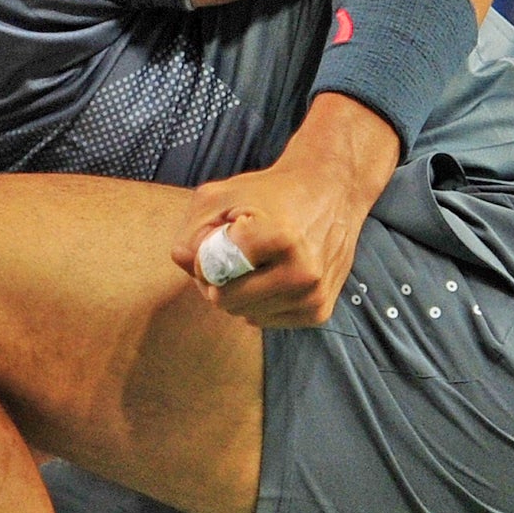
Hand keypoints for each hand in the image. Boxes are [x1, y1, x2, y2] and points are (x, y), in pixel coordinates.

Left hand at [170, 94, 398, 327]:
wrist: (332, 191)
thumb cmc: (271, 192)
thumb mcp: (223, 196)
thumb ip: (195, 228)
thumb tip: (181, 259)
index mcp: (281, 238)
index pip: (215, 270)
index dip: (205, 257)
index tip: (218, 238)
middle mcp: (303, 272)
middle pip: (225, 300)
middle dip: (218, 280)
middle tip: (231, 254)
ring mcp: (313, 296)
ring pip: (243, 314)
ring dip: (239, 293)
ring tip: (256, 263)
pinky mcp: (319, 312)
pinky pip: (264, 321)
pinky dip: (259, 303)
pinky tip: (272, 276)